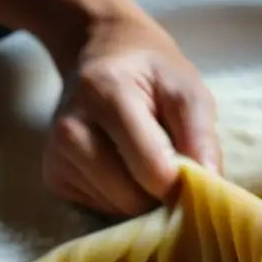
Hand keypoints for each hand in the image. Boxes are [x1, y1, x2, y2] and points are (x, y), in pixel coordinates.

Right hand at [44, 14, 218, 215]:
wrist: (99, 53)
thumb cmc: (151, 73)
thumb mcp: (187, 88)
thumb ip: (201, 134)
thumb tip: (209, 183)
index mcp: (105, 94)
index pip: (152, 169)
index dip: (181, 182)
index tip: (193, 172)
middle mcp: (71, 127)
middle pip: (130, 197)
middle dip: (160, 195)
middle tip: (171, 168)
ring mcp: (56, 153)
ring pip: (114, 208)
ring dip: (140, 198)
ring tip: (145, 163)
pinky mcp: (52, 174)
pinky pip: (98, 208)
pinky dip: (118, 198)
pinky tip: (121, 167)